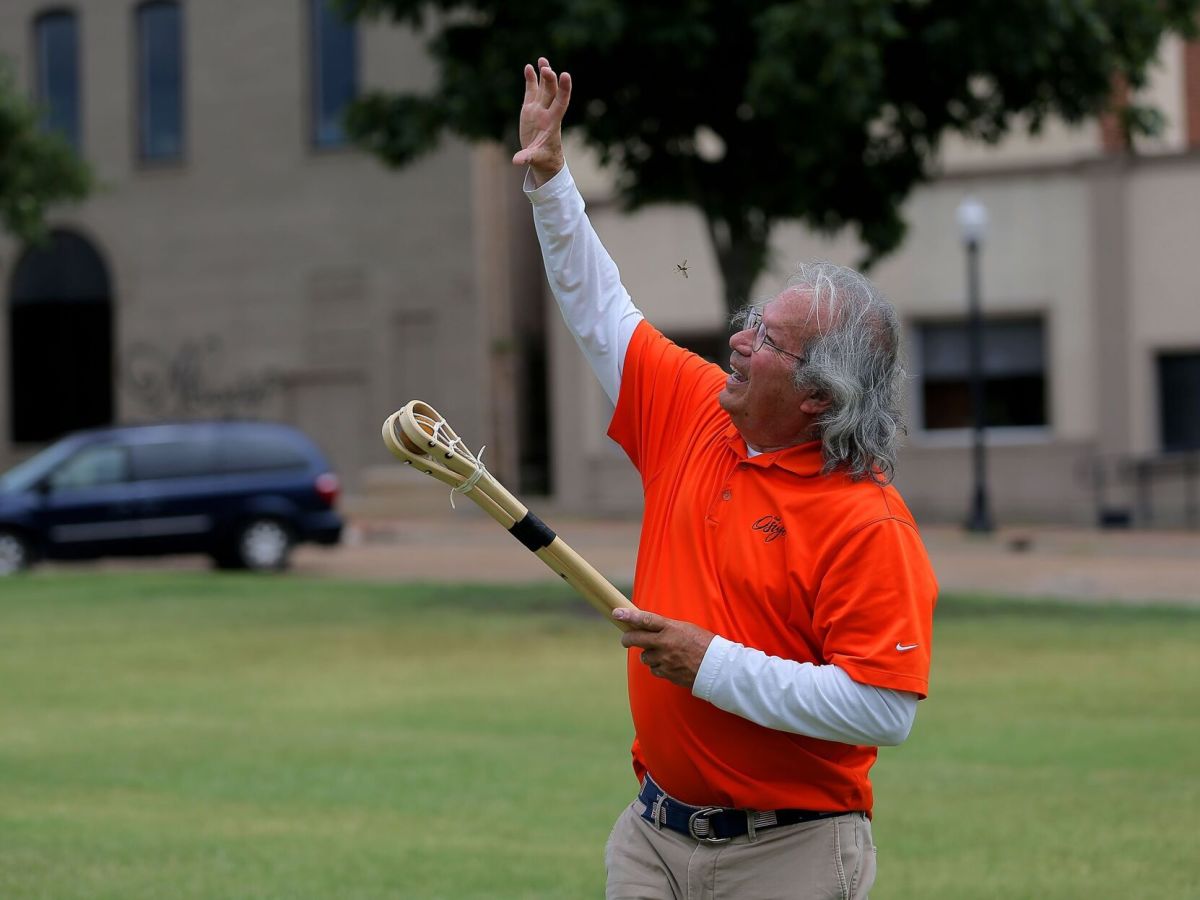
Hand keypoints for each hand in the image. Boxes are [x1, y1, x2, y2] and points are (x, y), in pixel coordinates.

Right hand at [512, 57, 570, 185]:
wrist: (542, 157)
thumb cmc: (543, 159)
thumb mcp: (535, 159)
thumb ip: (527, 158)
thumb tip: (517, 161)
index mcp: (552, 122)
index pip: (561, 102)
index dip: (564, 89)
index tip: (565, 75)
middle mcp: (547, 112)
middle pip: (551, 92)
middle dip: (550, 80)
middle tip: (546, 69)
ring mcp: (539, 109)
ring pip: (543, 88)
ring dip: (543, 74)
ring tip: (542, 60)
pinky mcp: (530, 109)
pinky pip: (531, 91)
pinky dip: (531, 80)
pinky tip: (528, 67)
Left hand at [614, 609, 715, 688]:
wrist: (717, 667)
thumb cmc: (705, 644)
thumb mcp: (687, 629)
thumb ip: (667, 628)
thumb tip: (649, 628)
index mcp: (671, 628)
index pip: (646, 619)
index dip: (629, 616)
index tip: (616, 613)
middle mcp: (665, 643)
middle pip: (636, 639)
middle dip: (627, 639)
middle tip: (626, 639)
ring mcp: (665, 660)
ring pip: (645, 657)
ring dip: (649, 655)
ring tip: (663, 653)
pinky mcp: (667, 673)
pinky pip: (654, 669)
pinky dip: (658, 667)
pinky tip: (669, 664)